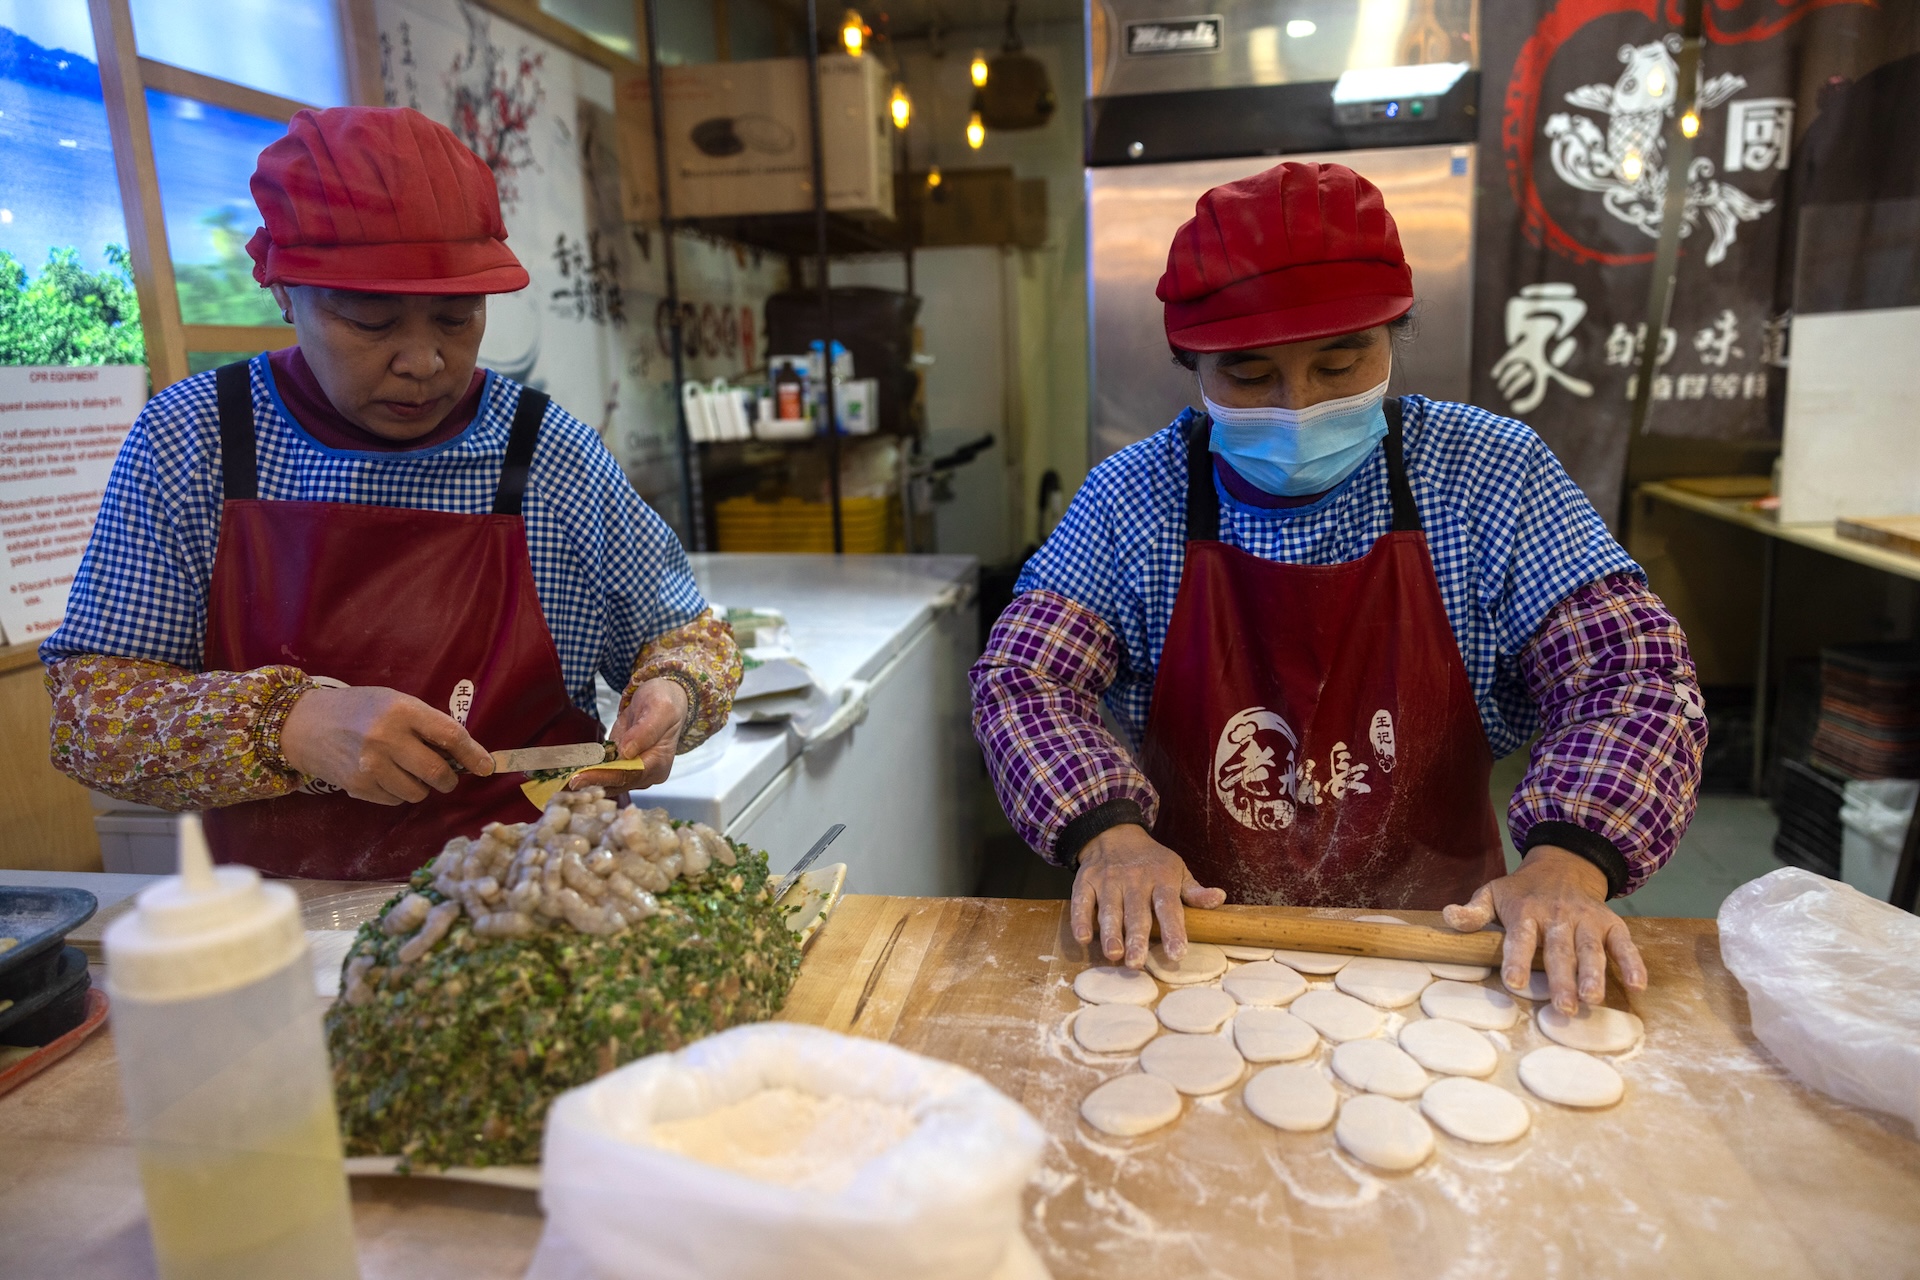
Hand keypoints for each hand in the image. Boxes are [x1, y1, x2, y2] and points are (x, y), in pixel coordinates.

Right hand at [280, 684, 491, 804]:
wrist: (306, 724)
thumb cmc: (360, 709)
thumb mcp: (396, 702)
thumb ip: (427, 724)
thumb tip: (466, 754)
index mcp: (402, 711)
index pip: (450, 735)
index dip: (473, 754)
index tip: (487, 766)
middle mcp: (386, 739)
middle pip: (437, 772)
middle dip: (448, 778)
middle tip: (446, 775)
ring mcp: (370, 766)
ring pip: (418, 792)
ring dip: (422, 787)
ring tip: (408, 771)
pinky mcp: (358, 787)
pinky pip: (396, 801)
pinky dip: (399, 792)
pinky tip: (386, 776)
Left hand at [569, 678, 688, 791]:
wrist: (664, 696)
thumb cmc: (665, 701)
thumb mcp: (660, 710)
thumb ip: (646, 731)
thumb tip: (627, 752)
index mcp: (658, 764)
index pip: (628, 775)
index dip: (604, 777)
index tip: (580, 777)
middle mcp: (646, 774)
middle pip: (616, 783)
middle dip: (591, 782)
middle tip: (564, 782)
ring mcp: (633, 770)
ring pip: (608, 781)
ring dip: (586, 779)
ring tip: (561, 780)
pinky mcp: (620, 763)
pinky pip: (603, 771)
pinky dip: (587, 771)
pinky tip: (569, 771)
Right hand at [1070, 824, 1225, 968]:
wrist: (1114, 834)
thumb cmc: (1150, 860)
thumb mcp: (1177, 869)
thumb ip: (1194, 891)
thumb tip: (1219, 899)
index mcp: (1161, 878)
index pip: (1169, 906)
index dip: (1173, 930)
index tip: (1177, 953)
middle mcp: (1134, 880)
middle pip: (1136, 912)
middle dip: (1137, 938)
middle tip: (1137, 962)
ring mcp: (1108, 880)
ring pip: (1109, 909)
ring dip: (1111, 933)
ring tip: (1113, 954)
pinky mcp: (1085, 882)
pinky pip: (1081, 902)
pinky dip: (1080, 920)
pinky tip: (1083, 938)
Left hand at [1441, 845, 1647, 1014]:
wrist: (1563, 865)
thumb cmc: (1522, 890)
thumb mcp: (1492, 893)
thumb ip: (1474, 911)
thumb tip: (1449, 917)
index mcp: (1526, 912)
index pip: (1520, 938)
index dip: (1517, 960)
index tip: (1514, 983)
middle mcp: (1558, 916)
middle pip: (1560, 950)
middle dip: (1562, 979)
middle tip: (1563, 1007)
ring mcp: (1586, 919)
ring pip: (1591, 948)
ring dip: (1594, 974)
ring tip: (1594, 999)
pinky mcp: (1610, 923)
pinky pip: (1624, 943)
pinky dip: (1633, 962)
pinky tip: (1637, 985)